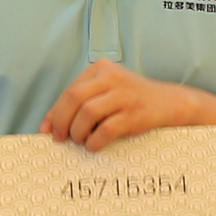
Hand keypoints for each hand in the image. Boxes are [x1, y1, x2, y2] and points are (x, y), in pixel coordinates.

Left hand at [42, 61, 212, 151]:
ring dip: (78, 132)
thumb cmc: (130, 101)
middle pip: (74, 98)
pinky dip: (94, 141)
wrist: (169, 103)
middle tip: (61, 138)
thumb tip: (46, 126)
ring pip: (87, 113)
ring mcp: (125, 95)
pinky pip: (105, 129)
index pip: (70, 91)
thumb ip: (78, 104)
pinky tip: (94, 146)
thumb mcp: (105, 93)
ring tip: (80, 140)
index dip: (55, 112)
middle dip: (62, 121)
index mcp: (102, 69)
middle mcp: (113, 77)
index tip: (48, 130)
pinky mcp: (134, 114)